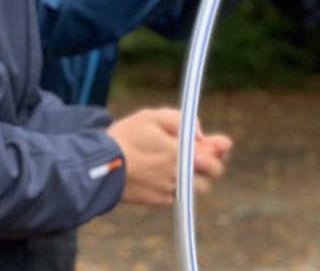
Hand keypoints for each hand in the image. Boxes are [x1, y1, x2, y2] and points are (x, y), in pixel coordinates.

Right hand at [107, 108, 231, 206]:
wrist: (97, 167)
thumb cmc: (124, 138)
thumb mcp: (151, 117)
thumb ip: (181, 120)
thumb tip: (199, 133)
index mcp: (180, 152)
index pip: (215, 154)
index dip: (221, 147)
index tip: (222, 143)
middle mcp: (179, 174)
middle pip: (212, 174)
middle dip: (212, 163)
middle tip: (201, 154)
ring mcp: (169, 190)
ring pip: (197, 187)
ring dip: (194, 176)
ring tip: (179, 164)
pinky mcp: (158, 201)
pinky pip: (178, 196)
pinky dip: (176, 186)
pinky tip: (162, 175)